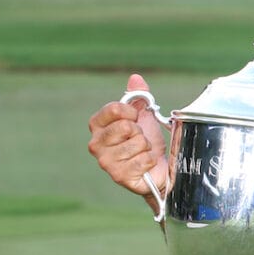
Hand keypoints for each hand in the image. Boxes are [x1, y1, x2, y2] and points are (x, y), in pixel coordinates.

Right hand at [87, 74, 167, 208]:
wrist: (157, 169)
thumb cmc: (146, 142)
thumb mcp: (144, 116)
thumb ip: (139, 96)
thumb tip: (135, 78)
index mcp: (98, 125)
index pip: (114, 109)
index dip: (131, 112)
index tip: (136, 118)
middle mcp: (96, 143)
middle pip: (126, 127)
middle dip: (140, 132)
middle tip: (139, 139)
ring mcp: (105, 161)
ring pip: (137, 143)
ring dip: (146, 147)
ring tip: (142, 152)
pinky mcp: (118, 175)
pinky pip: (144, 159)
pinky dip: (150, 161)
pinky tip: (145, 165)